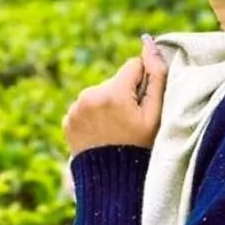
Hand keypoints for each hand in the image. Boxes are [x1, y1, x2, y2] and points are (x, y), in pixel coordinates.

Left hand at [63, 34, 167, 156]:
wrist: (113, 182)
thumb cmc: (141, 147)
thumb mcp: (156, 114)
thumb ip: (157, 75)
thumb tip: (149, 42)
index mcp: (114, 92)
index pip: (133, 66)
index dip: (142, 85)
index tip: (140, 107)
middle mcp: (90, 95)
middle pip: (114, 81)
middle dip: (123, 95)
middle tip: (128, 124)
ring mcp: (75, 109)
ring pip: (99, 94)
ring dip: (107, 106)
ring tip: (114, 131)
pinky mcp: (67, 120)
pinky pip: (84, 107)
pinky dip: (92, 117)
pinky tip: (101, 135)